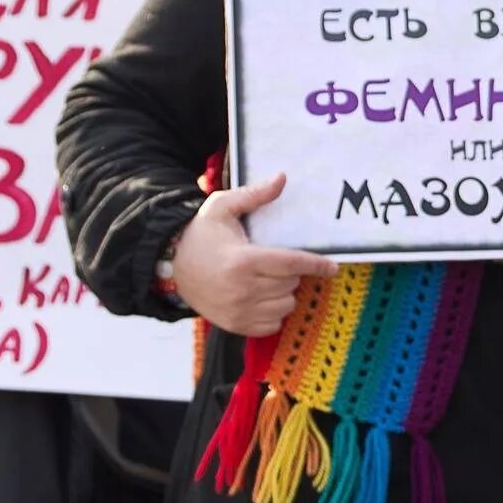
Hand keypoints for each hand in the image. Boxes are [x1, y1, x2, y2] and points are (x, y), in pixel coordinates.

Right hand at [172, 173, 338, 335]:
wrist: (170, 265)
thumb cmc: (201, 234)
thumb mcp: (222, 207)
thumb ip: (254, 195)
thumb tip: (282, 178)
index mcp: (243, 260)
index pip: (292, 263)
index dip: (316, 265)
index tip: (333, 267)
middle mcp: (242, 289)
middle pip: (291, 284)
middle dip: (293, 272)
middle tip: (276, 262)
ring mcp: (238, 310)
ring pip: (285, 305)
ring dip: (285, 292)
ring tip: (269, 279)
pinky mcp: (234, 325)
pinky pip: (272, 325)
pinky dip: (273, 312)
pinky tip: (262, 297)